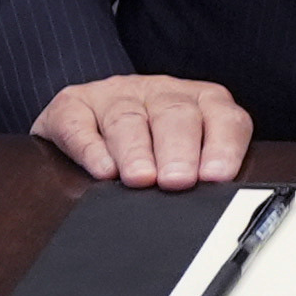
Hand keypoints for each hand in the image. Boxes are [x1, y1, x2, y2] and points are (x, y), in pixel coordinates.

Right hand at [36, 75, 253, 187]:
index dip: (222, 145)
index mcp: (200, 102)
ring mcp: (115, 95)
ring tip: (141, 179)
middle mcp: (160, 92)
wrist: (92, 114)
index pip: (222, 118)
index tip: (217, 176)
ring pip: (127, 119)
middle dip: (178, 150)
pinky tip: (102, 170)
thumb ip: (206, 171)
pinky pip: (79, 121)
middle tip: (177, 180)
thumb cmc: (154, 143)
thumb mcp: (190, 153)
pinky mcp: (73, 104)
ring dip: (135, 150)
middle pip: (174, 115)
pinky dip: (90, 147)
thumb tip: (217, 203)